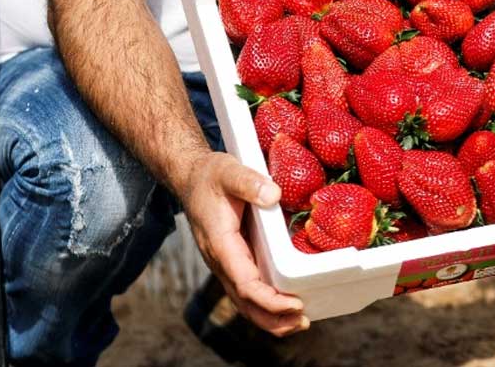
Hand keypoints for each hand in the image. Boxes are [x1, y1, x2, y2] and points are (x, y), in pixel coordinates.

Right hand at [180, 152, 307, 336]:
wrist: (190, 177)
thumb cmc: (210, 175)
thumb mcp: (228, 171)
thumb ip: (249, 182)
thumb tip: (274, 195)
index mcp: (221, 244)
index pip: (245, 284)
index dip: (270, 300)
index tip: (295, 304)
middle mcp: (221, 261)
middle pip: (245, 304)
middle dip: (273, 319)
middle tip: (304, 322)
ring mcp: (225, 264)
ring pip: (245, 302)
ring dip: (270, 318)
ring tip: (299, 322)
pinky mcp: (232, 260)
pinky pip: (247, 290)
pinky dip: (265, 303)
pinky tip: (285, 303)